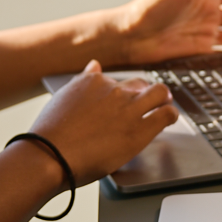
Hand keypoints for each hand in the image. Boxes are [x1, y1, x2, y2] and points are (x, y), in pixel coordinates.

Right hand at [31, 61, 177, 181]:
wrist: (51, 155)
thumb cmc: (52, 133)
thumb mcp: (64, 98)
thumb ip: (83, 81)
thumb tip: (94, 65)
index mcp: (93, 81)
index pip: (117, 80)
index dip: (123, 92)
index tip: (124, 100)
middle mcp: (114, 90)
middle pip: (141, 84)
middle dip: (145, 93)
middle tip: (149, 103)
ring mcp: (129, 109)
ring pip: (160, 93)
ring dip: (163, 99)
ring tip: (164, 107)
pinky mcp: (140, 130)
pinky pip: (166, 114)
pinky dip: (171, 115)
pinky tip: (169, 118)